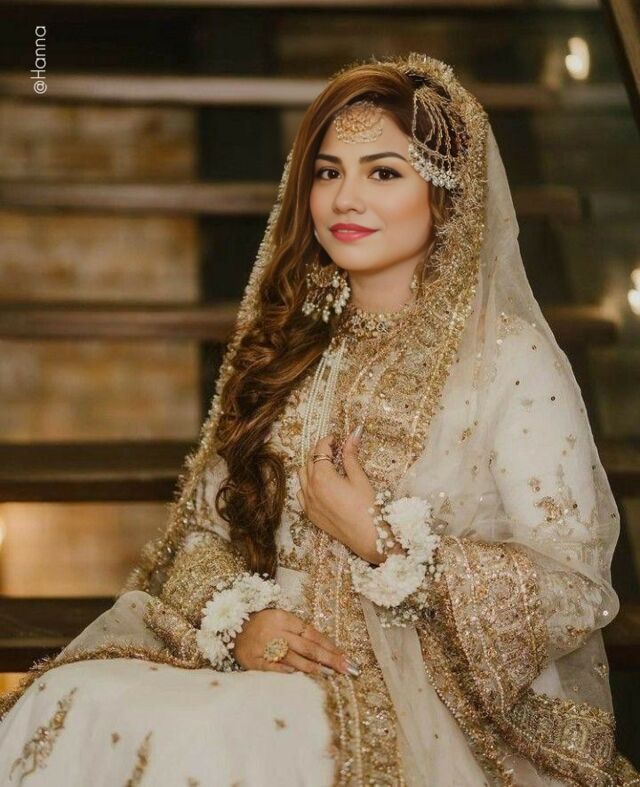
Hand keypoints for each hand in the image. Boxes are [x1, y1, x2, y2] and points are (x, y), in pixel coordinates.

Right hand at [233, 608, 357, 675]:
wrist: (229, 626)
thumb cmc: (261, 624)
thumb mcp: (280, 620)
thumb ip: (298, 632)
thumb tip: (325, 648)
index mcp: (283, 618)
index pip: (312, 633)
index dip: (330, 645)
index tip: (344, 656)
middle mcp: (275, 632)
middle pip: (307, 647)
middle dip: (329, 658)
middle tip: (346, 668)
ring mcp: (264, 646)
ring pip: (293, 658)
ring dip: (313, 668)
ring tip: (329, 674)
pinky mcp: (254, 660)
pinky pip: (273, 667)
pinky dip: (287, 672)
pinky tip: (300, 677)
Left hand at [296, 429, 379, 564]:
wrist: (367, 536)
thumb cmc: (367, 506)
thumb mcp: (359, 477)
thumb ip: (351, 455)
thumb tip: (353, 434)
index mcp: (322, 476)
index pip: (320, 450)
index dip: (328, 441)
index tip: (336, 438)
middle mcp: (310, 487)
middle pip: (309, 460)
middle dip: (320, 451)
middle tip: (334, 449)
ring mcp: (308, 502)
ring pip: (302, 475)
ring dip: (311, 466)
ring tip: (327, 465)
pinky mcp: (310, 513)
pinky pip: (301, 493)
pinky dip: (307, 484)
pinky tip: (319, 484)